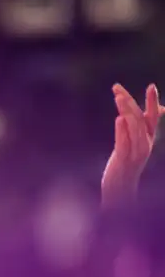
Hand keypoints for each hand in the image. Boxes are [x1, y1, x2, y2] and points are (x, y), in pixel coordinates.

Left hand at [101, 84, 160, 204]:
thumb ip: (140, 128)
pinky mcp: (124, 160)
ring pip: (134, 129)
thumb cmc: (126, 165)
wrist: (121, 190)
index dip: (152, 102)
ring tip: (118, 98)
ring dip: (126, 111)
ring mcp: (135, 153)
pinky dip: (122, 130)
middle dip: (130, 102)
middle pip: (140, 120)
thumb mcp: (134, 145)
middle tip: (118, 89)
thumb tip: (158, 109)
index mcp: (148, 139)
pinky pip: (124, 143)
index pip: (152, 118)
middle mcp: (145, 145)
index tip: (151, 86)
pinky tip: (119, 119)